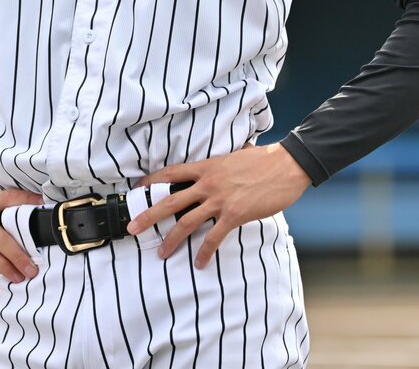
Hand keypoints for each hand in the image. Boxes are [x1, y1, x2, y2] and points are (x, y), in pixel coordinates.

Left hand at [128, 144, 311, 267]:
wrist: (286, 165)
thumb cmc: (264, 160)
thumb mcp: (235, 156)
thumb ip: (222, 163)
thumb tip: (222, 163)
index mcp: (207, 167)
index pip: (172, 173)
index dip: (152, 181)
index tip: (136, 189)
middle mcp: (208, 183)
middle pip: (170, 200)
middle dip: (148, 215)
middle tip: (132, 227)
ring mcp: (220, 200)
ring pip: (186, 222)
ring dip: (172, 239)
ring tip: (162, 253)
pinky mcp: (234, 214)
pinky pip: (214, 237)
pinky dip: (205, 252)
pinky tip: (199, 263)